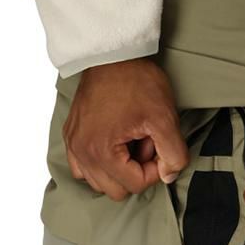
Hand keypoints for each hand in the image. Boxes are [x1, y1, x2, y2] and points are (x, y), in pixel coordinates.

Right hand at [63, 58, 188, 200]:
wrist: (112, 54)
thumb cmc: (136, 82)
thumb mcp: (165, 118)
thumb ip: (173, 154)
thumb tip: (168, 176)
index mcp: (101, 152)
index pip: (136, 185)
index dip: (155, 168)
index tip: (156, 143)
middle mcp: (81, 153)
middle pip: (116, 190)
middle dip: (135, 170)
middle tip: (143, 142)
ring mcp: (73, 145)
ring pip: (99, 183)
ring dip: (119, 168)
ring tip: (129, 140)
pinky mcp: (70, 137)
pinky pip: (83, 169)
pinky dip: (100, 164)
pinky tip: (114, 144)